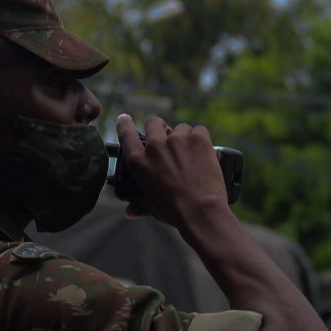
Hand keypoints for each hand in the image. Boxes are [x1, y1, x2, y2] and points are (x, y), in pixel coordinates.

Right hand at [116, 113, 231, 229]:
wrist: (201, 212)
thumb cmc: (174, 212)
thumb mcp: (152, 208)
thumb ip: (140, 205)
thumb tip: (129, 211)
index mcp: (139, 162)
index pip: (126, 134)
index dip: (125, 124)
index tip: (126, 119)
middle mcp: (155, 146)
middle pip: (154, 122)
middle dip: (160, 128)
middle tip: (168, 139)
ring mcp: (178, 140)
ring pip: (180, 128)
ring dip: (184, 137)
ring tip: (191, 156)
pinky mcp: (198, 139)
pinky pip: (199, 130)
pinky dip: (202, 140)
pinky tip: (204, 153)